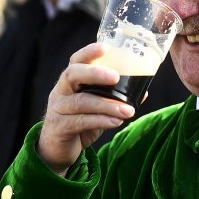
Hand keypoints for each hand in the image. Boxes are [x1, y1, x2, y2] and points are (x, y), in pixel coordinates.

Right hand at [37, 43, 135, 173]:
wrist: (58, 151)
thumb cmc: (79, 123)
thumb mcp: (96, 109)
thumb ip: (113, 98)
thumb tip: (142, 91)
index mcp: (70, 82)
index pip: (76, 61)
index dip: (88, 52)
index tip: (105, 47)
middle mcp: (60, 92)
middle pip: (72, 75)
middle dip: (94, 73)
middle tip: (115, 77)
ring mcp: (57, 109)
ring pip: (81, 102)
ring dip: (107, 105)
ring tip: (128, 110)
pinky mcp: (59, 127)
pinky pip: (80, 122)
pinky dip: (101, 120)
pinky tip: (116, 122)